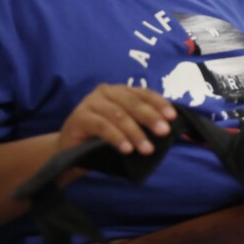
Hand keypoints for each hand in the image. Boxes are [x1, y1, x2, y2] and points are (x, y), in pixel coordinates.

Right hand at [58, 84, 176, 155]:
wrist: (71, 152)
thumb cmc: (103, 139)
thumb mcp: (126, 129)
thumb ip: (142, 123)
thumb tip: (169, 128)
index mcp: (120, 91)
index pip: (143, 93)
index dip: (159, 103)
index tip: (173, 117)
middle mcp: (105, 92)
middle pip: (133, 103)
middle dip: (151, 117)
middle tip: (164, 132)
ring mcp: (90, 103)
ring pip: (119, 115)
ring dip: (135, 132)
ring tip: (147, 149)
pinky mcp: (79, 117)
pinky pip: (102, 126)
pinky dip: (117, 138)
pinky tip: (127, 149)